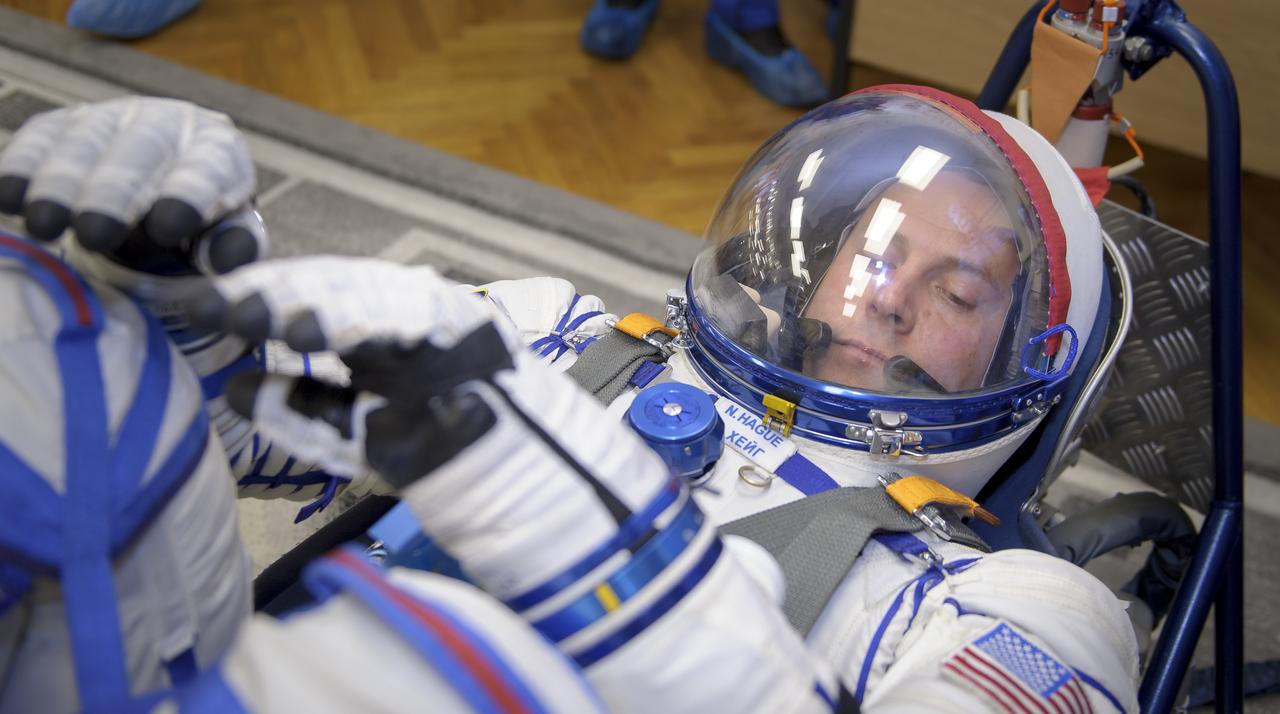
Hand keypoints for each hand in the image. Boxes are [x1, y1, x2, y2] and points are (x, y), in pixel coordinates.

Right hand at [0, 96, 263, 274]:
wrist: (165, 195)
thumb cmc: (204, 225)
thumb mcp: (227, 238)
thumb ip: (231, 247)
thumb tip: (224, 258)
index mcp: (218, 151)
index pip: (206, 170)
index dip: (186, 196)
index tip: (166, 229)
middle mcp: (169, 123)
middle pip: (140, 152)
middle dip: (113, 193)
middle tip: (94, 233)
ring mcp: (114, 118)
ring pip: (84, 143)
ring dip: (60, 184)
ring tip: (45, 225)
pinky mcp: (67, 123)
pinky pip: (40, 138)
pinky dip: (22, 166)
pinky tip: (7, 198)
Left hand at [187, 256, 518, 485]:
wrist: (522, 476)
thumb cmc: (442, 455)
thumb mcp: (356, 434)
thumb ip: (305, 410)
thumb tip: (238, 386)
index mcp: (368, 334)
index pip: (298, 301)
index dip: (245, 299)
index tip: (187, 305)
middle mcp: (396, 314)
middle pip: (321, 286)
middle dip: (265, 293)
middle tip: (208, 303)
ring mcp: (433, 312)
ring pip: (360, 292)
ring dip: (307, 300)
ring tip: (254, 315)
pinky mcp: (467, 323)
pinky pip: (410, 315)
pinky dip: (364, 318)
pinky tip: (317, 328)